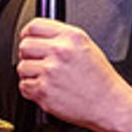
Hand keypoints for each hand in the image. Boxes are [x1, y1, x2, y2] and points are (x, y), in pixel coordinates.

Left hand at [16, 19, 131, 130]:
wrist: (110, 105)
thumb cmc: (101, 81)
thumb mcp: (87, 47)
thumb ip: (62, 39)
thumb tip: (39, 37)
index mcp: (71, 37)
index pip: (34, 26)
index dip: (27, 34)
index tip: (27, 39)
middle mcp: (60, 51)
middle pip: (24, 46)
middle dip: (28, 55)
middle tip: (38, 63)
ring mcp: (50, 71)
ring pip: (22, 67)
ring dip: (30, 74)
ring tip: (46, 79)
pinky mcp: (44, 90)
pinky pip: (24, 86)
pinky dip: (31, 90)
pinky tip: (47, 90)